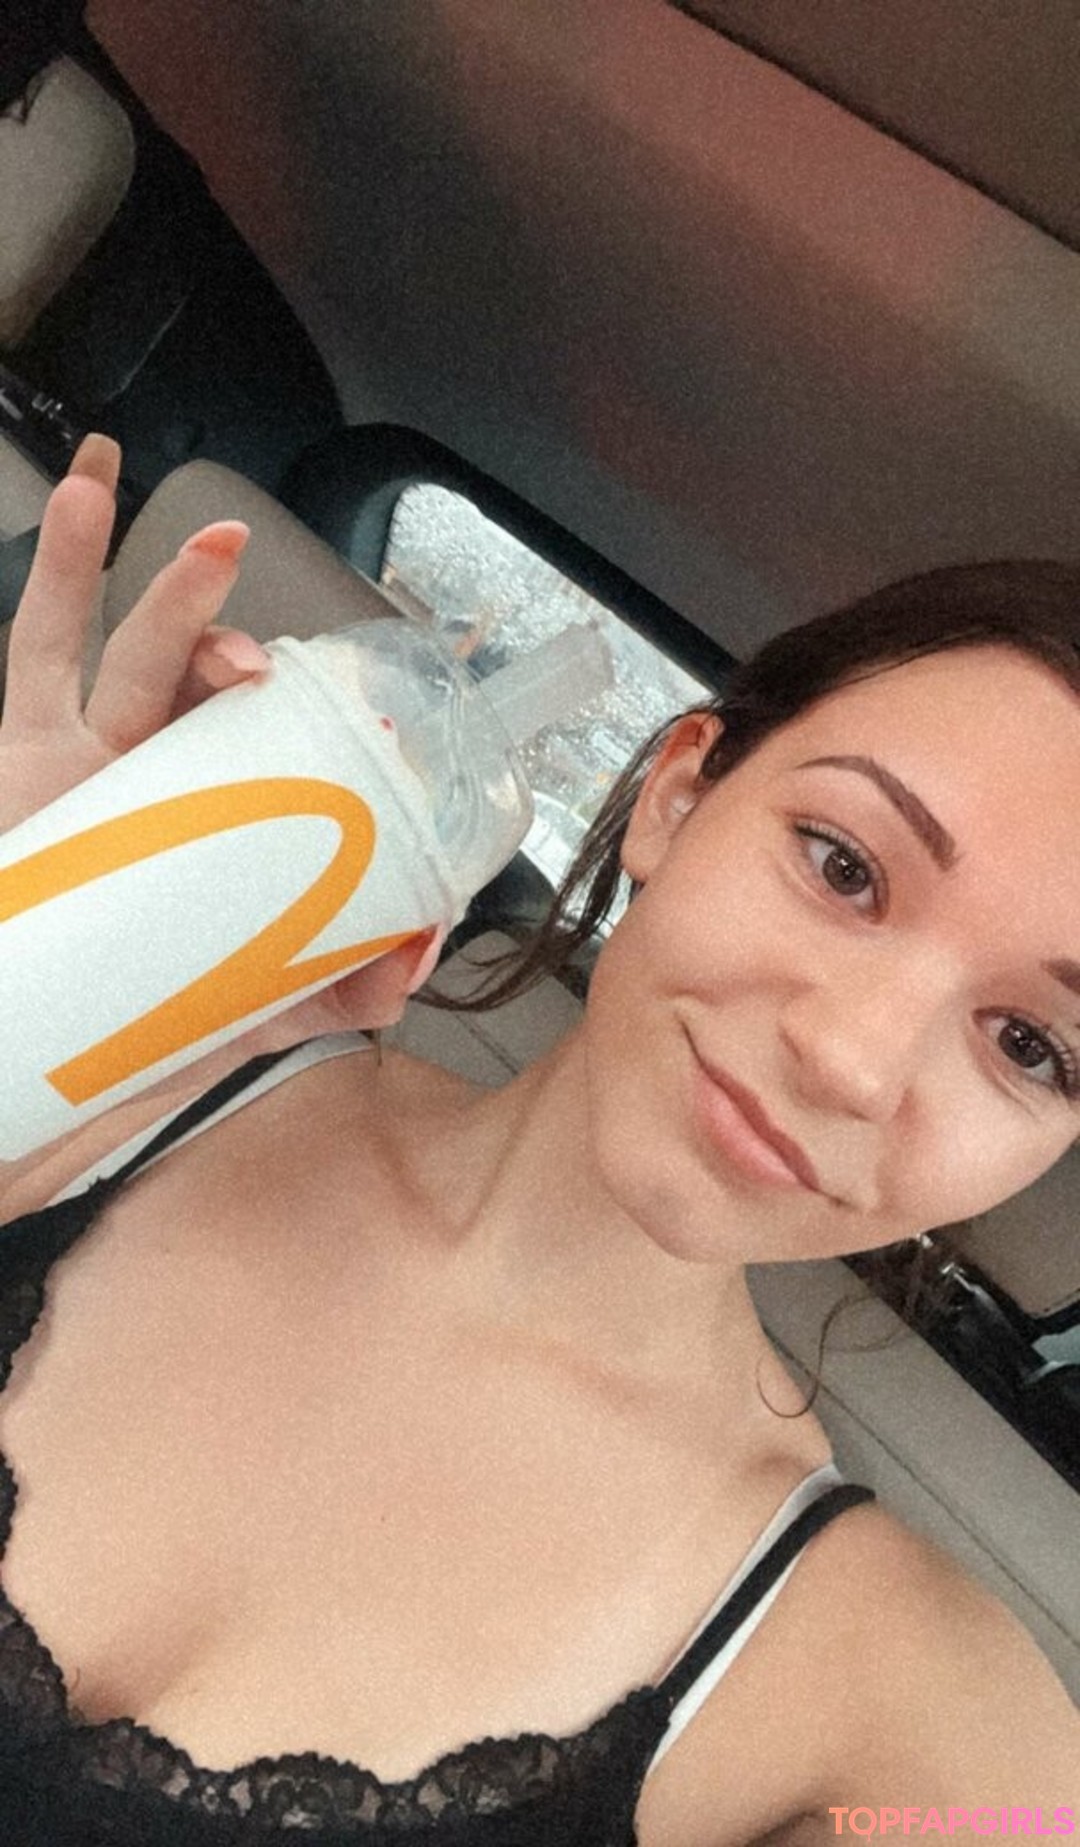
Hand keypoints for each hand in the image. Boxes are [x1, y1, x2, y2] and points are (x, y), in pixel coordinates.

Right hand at [0, 437, 441, 1062]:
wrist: (34, 1055)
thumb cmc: (145, 1020)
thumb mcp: (257, 1009)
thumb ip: (338, 986)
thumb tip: (408, 966)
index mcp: (221, 809)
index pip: (273, 734)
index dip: (309, 709)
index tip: (350, 722)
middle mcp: (163, 768)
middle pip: (205, 681)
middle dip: (235, 650)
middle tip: (253, 666)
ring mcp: (92, 753)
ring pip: (134, 650)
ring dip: (170, 589)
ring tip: (208, 539)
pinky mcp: (24, 755)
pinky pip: (38, 651)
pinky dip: (61, 574)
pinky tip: (88, 495)